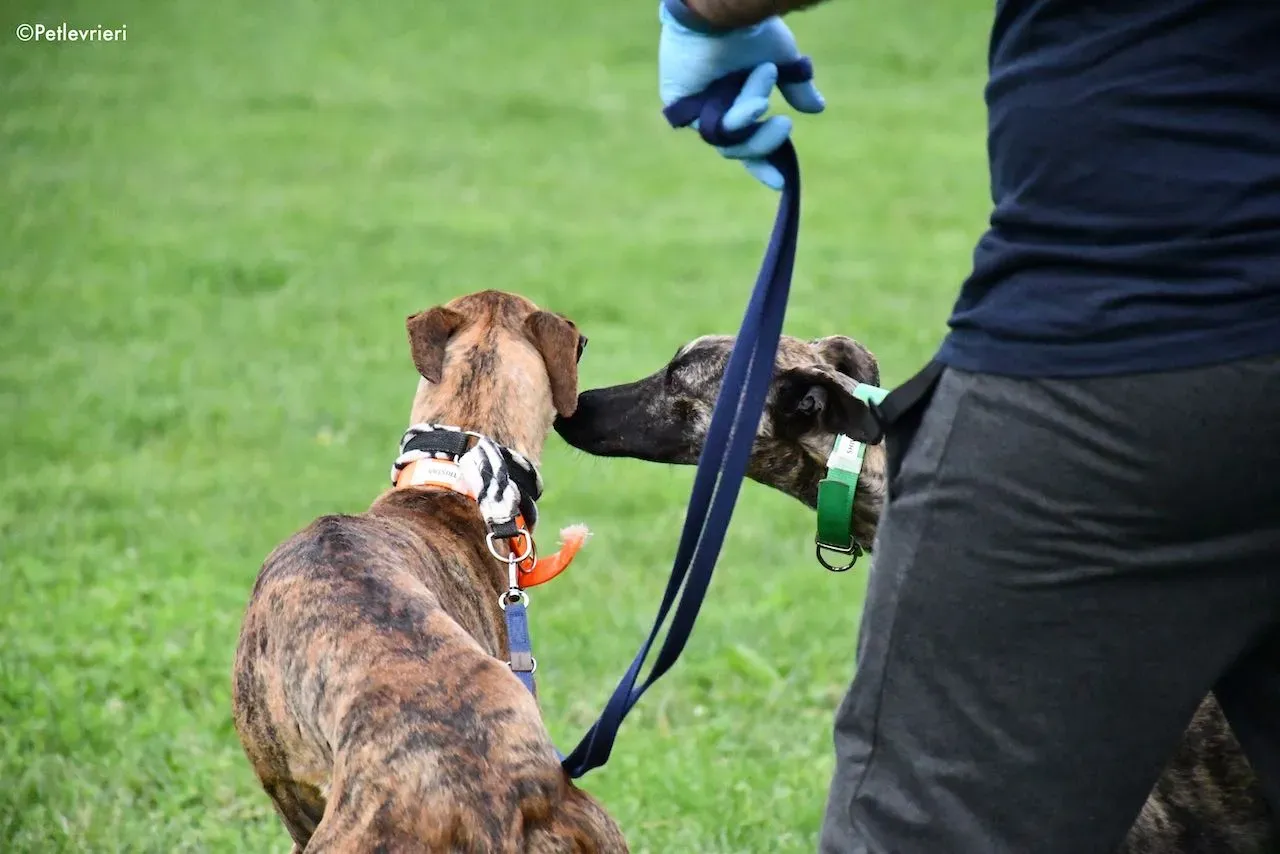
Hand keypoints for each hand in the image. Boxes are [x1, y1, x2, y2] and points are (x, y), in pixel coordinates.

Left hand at [658, 0, 824, 189]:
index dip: (764, 164)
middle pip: (737, 148)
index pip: (749, 143)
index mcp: (738, 102)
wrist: (724, 8)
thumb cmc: (750, 27)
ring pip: (726, 137)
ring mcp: (696, 108)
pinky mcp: (678, 103)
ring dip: (750, 114)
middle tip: (784, 124)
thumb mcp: (782, 60)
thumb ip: (796, 87)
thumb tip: (817, 108)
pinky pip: (708, 126)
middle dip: (763, 141)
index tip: (782, 183)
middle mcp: (716, 109)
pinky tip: (749, 99)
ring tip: (763, 83)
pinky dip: (735, 115)